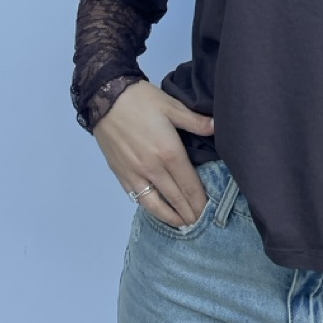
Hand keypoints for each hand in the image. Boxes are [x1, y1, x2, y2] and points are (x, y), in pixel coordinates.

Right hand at [92, 80, 215, 227]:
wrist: (105, 98)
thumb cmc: (141, 100)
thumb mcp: (172, 106)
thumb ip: (196, 121)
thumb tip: (217, 126)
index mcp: (169, 153)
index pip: (189, 185)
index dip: (200, 200)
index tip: (209, 211)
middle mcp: (152, 169)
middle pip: (175, 198)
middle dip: (189, 212)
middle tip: (200, 222)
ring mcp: (135, 174)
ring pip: (155, 204)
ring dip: (170, 216)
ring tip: (182, 223)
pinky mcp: (121, 174)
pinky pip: (138, 198)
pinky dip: (150, 208)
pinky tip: (157, 210)